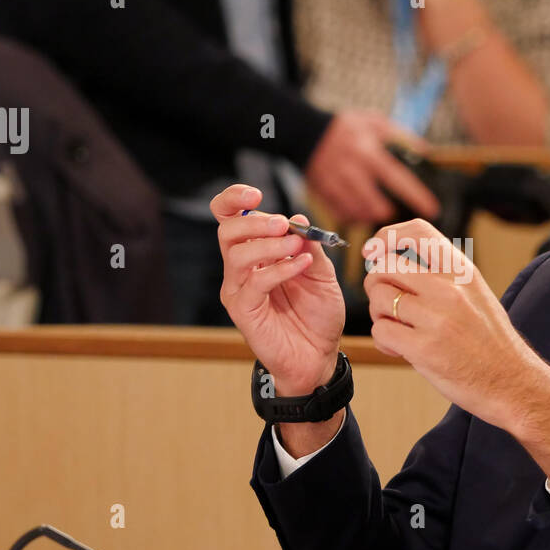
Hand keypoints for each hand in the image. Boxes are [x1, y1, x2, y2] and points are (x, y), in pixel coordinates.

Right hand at [212, 185, 344, 394]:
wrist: (319, 355)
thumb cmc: (318, 314)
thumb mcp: (322, 273)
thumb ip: (309, 246)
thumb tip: (298, 217)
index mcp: (256, 252)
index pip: (230, 218)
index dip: (234, 200)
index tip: (255, 194)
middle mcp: (241, 269)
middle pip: (227, 231)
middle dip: (255, 221)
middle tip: (283, 225)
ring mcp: (239, 290)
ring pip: (237, 254)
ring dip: (268, 244)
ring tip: (295, 246)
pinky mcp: (243, 311)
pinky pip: (254, 282)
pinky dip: (279, 269)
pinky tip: (301, 266)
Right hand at [305, 110, 440, 222]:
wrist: (305, 131)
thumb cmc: (346, 127)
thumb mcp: (375, 122)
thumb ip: (400, 135)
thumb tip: (425, 151)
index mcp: (368, 151)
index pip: (396, 177)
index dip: (415, 195)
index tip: (432, 208)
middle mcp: (351, 168)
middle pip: (374, 202)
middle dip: (386, 211)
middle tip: (394, 213)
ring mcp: (334, 182)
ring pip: (356, 210)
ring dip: (369, 216)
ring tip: (377, 213)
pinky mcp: (322, 192)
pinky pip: (340, 213)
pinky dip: (352, 217)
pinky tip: (359, 214)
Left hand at [360, 219, 549, 479]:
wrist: (513, 384)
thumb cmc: (490, 342)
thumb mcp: (475, 294)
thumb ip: (442, 275)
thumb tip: (394, 260)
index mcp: (462, 271)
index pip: (417, 232)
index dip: (387, 236)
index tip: (374, 250)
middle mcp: (449, 289)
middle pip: (386, 266)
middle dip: (376, 285)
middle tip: (387, 304)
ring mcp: (436, 318)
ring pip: (379, 298)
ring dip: (380, 314)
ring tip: (398, 329)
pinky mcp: (424, 349)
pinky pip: (381, 330)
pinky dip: (384, 340)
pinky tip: (400, 349)